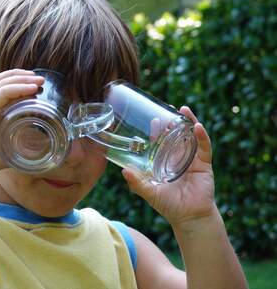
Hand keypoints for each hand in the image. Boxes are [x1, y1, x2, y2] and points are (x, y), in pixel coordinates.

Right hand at [0, 69, 43, 174]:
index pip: (2, 86)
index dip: (18, 81)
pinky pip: (4, 92)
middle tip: (40, 79)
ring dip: (23, 79)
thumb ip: (19, 146)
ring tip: (39, 81)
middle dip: (22, 76)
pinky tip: (32, 88)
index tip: (34, 84)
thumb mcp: (7, 148)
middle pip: (3, 79)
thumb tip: (35, 150)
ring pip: (5, 82)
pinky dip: (19, 88)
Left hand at [122, 106, 215, 228]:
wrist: (189, 218)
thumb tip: (123, 171)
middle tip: (169, 109)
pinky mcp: (204, 165)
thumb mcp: (149, 192)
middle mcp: (179, 158)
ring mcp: (193, 160)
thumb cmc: (168, 206)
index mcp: (166, 162)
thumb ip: (137, 182)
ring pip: (192, 137)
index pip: (161, 142)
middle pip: (177, 135)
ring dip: (189, 122)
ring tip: (184, 110)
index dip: (157, 131)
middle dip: (174, 122)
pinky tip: (197, 127)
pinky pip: (204, 148)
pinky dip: (202, 137)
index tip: (153, 119)